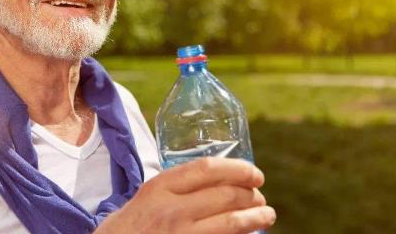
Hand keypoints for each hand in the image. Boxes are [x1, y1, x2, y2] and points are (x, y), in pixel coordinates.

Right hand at [95, 158, 275, 233]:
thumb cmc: (128, 226)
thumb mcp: (147, 196)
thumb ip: (174, 187)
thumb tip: (215, 179)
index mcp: (160, 186)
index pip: (208, 169)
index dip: (238, 168)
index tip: (253, 172)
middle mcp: (172, 209)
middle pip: (225, 194)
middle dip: (251, 194)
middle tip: (259, 195)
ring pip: (231, 222)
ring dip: (256, 217)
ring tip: (267, 214)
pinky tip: (249, 233)